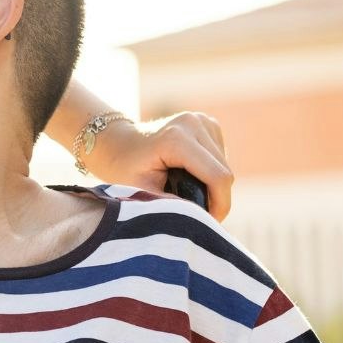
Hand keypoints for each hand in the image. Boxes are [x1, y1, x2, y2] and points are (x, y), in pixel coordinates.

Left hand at [85, 112, 233, 219]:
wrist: (117, 143)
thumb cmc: (125, 170)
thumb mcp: (142, 192)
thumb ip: (171, 205)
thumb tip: (201, 219)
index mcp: (176, 139)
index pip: (217, 176)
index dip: (220, 204)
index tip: (209, 222)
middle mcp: (193, 123)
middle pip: (224, 171)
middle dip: (217, 198)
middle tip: (199, 214)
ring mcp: (202, 119)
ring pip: (225, 164)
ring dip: (215, 185)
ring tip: (190, 194)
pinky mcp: (207, 122)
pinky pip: (221, 155)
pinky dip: (212, 171)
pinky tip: (191, 175)